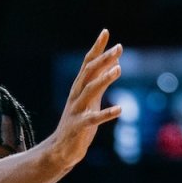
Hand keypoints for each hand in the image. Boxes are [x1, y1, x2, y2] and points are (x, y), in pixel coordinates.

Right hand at [46, 30, 122, 170]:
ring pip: (90, 91)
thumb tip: (115, 66)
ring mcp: (77, 110)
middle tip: (119, 48)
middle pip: (89, 72)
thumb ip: (101, 84)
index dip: (97, 48)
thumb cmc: (79, 124)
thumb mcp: (91, 101)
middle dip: (104, 59)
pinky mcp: (80, 127)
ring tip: (118, 70)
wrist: (61, 150)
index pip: (88, 63)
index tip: (106, 32)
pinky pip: (94, 119)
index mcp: (79, 88)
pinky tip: (120, 110)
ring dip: (104, 79)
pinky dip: (107, 114)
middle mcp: (76, 95)